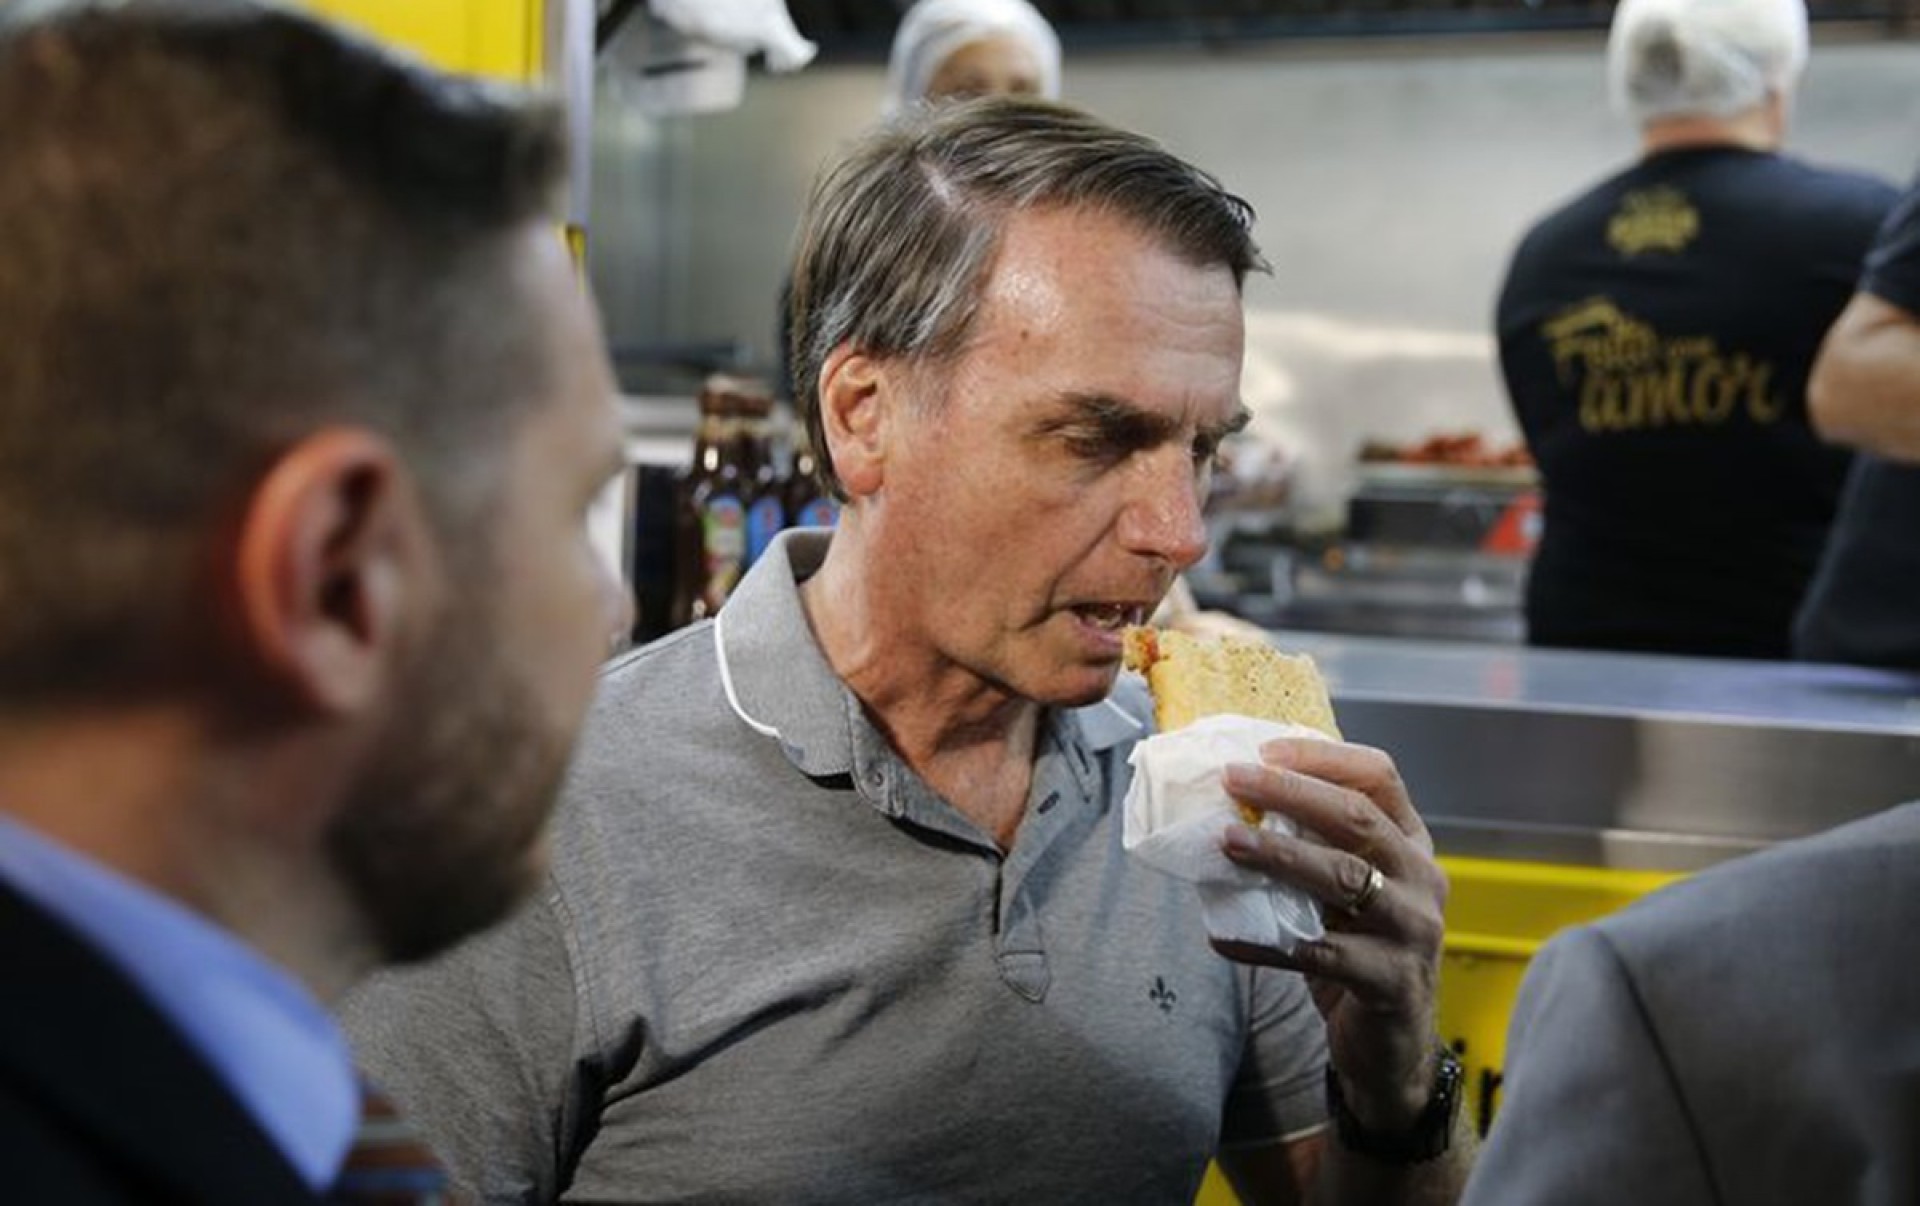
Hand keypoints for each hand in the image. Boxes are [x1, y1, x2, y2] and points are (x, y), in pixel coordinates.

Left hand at [1213, 737, 1448, 1129]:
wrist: (1390, 1045)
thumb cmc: (1357, 949)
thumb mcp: (1345, 890)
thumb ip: (1312, 846)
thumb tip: (1232, 801)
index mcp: (1410, 843)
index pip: (1379, 777)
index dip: (1323, 757)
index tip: (1265, 750)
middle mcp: (1422, 878)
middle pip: (1358, 818)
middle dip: (1291, 793)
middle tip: (1233, 779)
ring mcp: (1413, 930)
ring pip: (1346, 877)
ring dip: (1280, 854)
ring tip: (1227, 842)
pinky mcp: (1391, 981)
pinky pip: (1320, 953)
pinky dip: (1265, 942)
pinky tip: (1223, 937)